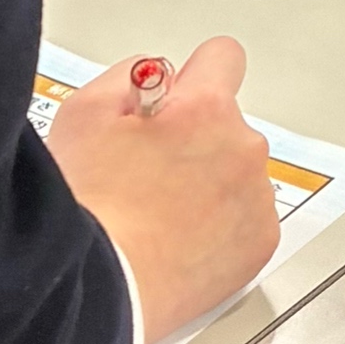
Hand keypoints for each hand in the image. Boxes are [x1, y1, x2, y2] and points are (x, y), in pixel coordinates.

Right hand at [44, 42, 280, 343]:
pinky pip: (246, 218)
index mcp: (206, 108)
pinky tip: (178, 239)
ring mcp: (257, 198)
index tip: (177, 100)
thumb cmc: (87, 205)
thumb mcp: (84, 113)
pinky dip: (220, 226)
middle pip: (226, 123)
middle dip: (194, 137)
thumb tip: (152, 79)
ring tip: (157, 213)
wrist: (100, 285)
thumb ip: (128, 77)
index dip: (193, 77)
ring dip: (208, 182)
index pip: (223, 58)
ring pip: (236, 172)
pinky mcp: (260, 243)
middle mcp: (243, 148)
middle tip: (145, 170)